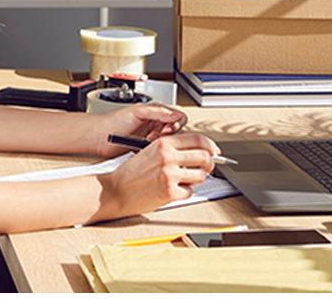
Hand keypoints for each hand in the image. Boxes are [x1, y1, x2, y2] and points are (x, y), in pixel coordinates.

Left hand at [89, 103, 187, 156]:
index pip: (176, 116)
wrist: (99, 137)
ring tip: (148, 140)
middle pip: (175, 130)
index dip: (176, 123)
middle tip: (157, 135)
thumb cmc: (113, 121)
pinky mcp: (146, 149)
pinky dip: (155, 151)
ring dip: (161, 142)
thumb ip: (157, 112)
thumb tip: (175, 114)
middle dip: (168, 134)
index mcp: (155, 112)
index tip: (168, 128)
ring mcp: (151, 137)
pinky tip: (146, 147)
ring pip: (168, 142)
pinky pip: (158, 152)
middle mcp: (154, 124)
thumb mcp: (136, 112)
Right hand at [99, 133, 219, 216]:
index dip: (211, 145)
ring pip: (200, 175)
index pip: (198, 139)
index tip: (215, 151)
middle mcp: (168, 157)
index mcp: (163, 143)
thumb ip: (172, 148)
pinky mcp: (170, 191)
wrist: (116, 190)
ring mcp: (169, 174)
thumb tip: (197, 150)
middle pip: (204, 157)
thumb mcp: (150, 151)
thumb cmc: (131, 173)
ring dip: (196, 179)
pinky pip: (190, 192)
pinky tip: (173, 190)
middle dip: (209, 164)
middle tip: (206, 167)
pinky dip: (185, 192)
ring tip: (184, 180)